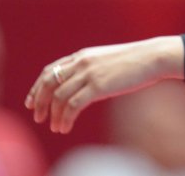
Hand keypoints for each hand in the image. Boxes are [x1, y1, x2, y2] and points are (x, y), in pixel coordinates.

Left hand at [24, 36, 184, 133]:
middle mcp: (81, 63)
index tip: (32, 102)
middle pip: (49, 83)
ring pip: (58, 97)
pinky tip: (65, 127)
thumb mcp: (107, 63)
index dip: (37, 87)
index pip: (50, 70)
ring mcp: (89, 74)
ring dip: (54, 115)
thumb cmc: (135, 63)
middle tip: (38, 118)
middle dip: (39, 102)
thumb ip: (91, 72)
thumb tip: (82, 89)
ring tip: (56, 127)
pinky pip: (72, 105)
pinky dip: (65, 118)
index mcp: (82, 56)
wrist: (152, 58)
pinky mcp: (98, 86)